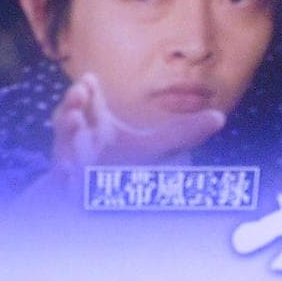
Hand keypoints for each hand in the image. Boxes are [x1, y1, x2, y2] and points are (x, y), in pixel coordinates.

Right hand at [51, 73, 225, 172]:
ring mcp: (72, 164)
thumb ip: (182, 133)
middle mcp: (80, 141)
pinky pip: (62, 181)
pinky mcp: (69, 189)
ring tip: (74, 121)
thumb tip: (219, 117)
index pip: (88, 101)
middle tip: (79, 93)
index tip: (89, 79)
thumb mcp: (155, 149)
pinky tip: (67, 171)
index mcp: (98, 124)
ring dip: (67, 133)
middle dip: (72, 105)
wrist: (100, 202)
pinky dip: (64, 175)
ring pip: (62, 145)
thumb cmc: (124, 166)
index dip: (86, 90)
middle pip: (69, 118)